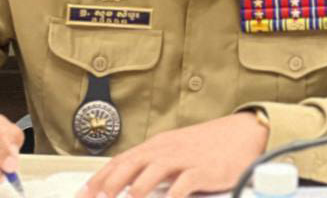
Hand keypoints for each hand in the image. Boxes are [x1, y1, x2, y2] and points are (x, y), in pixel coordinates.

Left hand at [79, 111, 268, 197]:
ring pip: (153, 171)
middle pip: (131, 164)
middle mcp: (167, 150)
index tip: (83, 194)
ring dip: (136, 189)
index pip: (121, 160)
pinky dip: (172, 196)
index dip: (98, 179)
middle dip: (110, 184)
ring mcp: (185, 158)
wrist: (244, 134)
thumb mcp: (175, 150)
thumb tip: (125, 184)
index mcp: (157, 146)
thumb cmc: (208, 146)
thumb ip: (151, 165)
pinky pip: (184, 183)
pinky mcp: (203, 170)